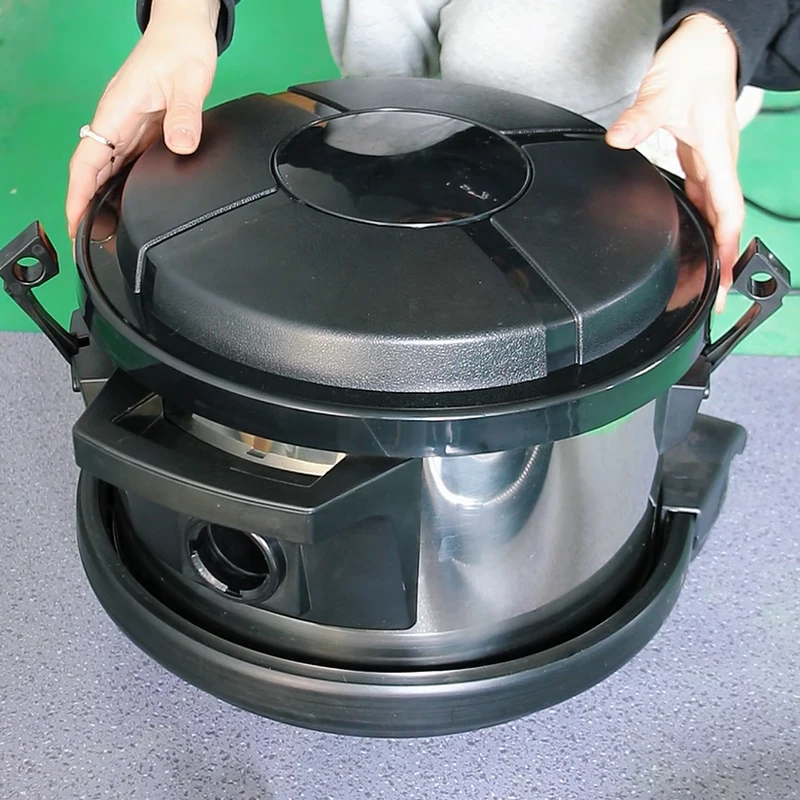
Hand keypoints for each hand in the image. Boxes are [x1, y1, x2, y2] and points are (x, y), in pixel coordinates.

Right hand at [66, 0, 218, 237]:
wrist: (185, 32)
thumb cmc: (181, 49)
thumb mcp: (188, 81)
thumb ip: (185, 115)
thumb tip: (181, 146)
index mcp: (116, 112)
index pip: (87, 161)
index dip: (79, 196)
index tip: (76, 223)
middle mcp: (116, 123)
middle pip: (93, 173)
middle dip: (89, 208)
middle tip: (98, 243)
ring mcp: (128, 128)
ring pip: (109, 172)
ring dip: (106, 201)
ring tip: (114, 234)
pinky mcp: (142, 131)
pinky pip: (127, 165)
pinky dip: (125, 188)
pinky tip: (133, 207)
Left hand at [606, 12, 741, 311]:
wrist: (707, 45)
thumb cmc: (695, 66)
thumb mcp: (663, 94)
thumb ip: (639, 120)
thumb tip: (618, 140)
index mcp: (716, 153)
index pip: (727, 209)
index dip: (728, 246)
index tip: (726, 277)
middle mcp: (717, 162)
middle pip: (724, 219)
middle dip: (722, 258)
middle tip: (715, 294)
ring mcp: (710, 161)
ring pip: (715, 210)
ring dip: (712, 243)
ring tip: (704, 276)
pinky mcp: (700, 157)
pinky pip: (704, 197)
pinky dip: (701, 221)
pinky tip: (690, 236)